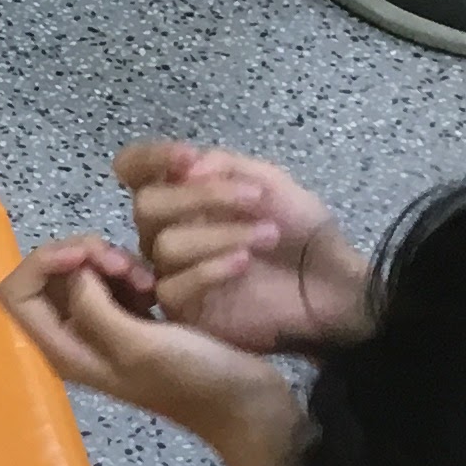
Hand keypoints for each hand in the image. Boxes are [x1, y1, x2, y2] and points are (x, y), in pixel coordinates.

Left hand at [0, 238, 306, 465]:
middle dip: (82, 258)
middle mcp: (76, 339)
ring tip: (147, 280)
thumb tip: (73, 273)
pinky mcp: (134, 321)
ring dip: (111, 263)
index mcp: (64, 350)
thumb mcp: (137, 344)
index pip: (15, 294)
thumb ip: (93, 307)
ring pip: (84, 275)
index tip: (88, 255)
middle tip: (125, 265)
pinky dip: (130, 273)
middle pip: (48, 278)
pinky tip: (156, 284)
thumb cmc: (192, 379)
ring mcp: (105, 329)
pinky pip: (115, 282)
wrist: (245, 404)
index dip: (43, 263)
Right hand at [112, 139, 371, 356]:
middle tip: (253, 197)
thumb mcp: (272, 184)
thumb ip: (227, 167)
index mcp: (180, 192)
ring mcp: (169, 271)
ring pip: (164, 246)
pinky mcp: (182, 309)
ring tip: (268, 234)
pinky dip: (209, 269)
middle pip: (146, 206)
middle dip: (199, 196)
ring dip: (220, 234)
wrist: (330, 285)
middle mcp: (165, 229)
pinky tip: (243, 263)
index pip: (135, 168)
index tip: (189, 157)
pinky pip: (172, 288)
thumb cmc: (299, 232)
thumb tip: (189, 168)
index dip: (151, 158)